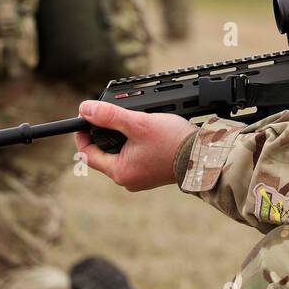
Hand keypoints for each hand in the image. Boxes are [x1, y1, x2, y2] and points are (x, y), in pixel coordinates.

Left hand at [75, 100, 196, 190]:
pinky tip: (147, 134)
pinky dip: (137, 145)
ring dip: (123, 139)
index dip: (82, 134)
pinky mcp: (154, 174)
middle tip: (111, 117)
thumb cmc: (173, 142)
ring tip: (133, 123)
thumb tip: (85, 109)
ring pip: (122, 155)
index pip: (88, 154)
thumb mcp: (138, 123)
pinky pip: (137, 157)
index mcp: (120, 172)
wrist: (206, 155)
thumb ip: (110, 116)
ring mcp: (142, 178)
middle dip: (106, 134)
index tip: (85, 119)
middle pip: (105, 154)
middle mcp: (129, 179)